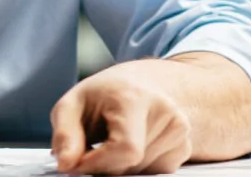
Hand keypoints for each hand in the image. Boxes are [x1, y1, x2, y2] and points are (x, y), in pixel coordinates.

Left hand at [51, 62, 192, 174]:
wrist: (141, 83)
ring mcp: (179, 129)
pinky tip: (134, 143)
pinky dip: (138, 167)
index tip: (78, 165)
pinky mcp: (185, 146)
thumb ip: (65, 134)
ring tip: (115, 139)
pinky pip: (156, 173)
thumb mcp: (73, 104)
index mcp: (134, 96)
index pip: (126, 149)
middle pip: (132, 165)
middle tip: (95, 146)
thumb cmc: (104, 95)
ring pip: (143, 172)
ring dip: (122, 167)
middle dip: (107, 165)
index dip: (98, 164)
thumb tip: (66, 165)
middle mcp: (164, 111)